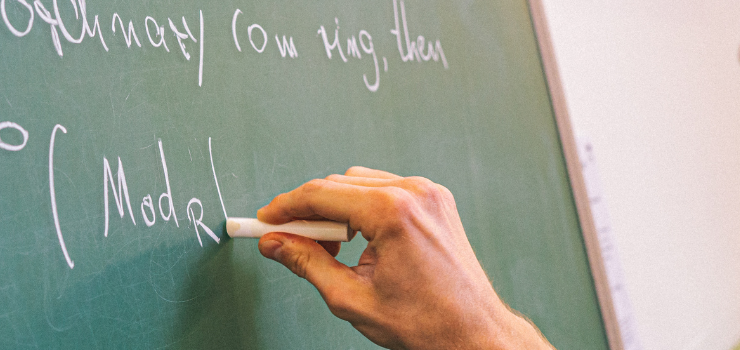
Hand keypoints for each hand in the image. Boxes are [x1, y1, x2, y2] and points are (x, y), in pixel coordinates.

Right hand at [256, 166, 552, 349]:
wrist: (473, 332)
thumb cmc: (424, 322)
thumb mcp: (351, 298)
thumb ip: (307, 263)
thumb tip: (274, 243)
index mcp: (392, 213)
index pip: (321, 194)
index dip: (286, 207)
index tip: (265, 219)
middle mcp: (413, 193)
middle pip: (338, 184)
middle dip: (308, 210)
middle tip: (287, 239)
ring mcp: (428, 193)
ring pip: (360, 183)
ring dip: (335, 208)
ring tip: (329, 249)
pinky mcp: (435, 200)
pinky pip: (385, 188)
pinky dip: (362, 207)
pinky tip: (356, 239)